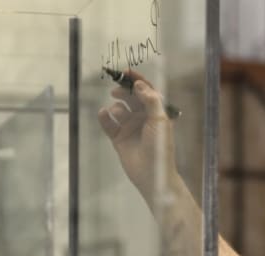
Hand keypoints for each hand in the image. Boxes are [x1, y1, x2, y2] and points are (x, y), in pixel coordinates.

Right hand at [97, 70, 176, 198]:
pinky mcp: (119, 138)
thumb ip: (150, 100)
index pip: (146, 91)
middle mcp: (143, 118)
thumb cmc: (160, 147)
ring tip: (117, 112)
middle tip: (116, 90)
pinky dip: (105, 118)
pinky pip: (109, 124)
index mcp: (156, 112)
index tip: (126, 71)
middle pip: (131, 98)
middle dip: (124, 92)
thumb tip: (139, 84)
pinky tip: (103, 114)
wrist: (152, 174)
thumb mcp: (159, 120)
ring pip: (119, 110)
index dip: (137, 80)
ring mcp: (130, 128)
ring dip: (117, 107)